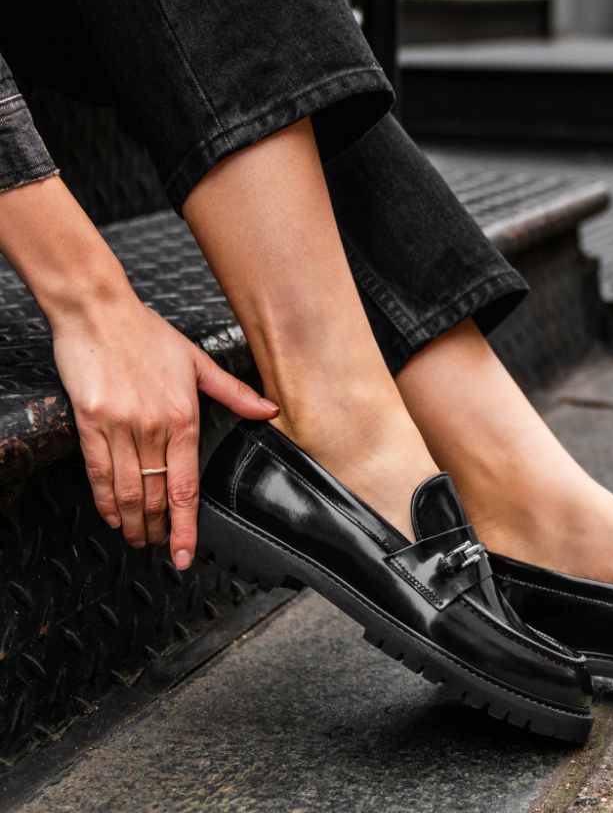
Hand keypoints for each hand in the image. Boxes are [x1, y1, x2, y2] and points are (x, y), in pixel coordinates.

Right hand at [51, 290, 278, 568]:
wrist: (99, 312)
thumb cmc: (150, 334)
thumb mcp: (199, 361)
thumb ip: (234, 394)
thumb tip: (270, 411)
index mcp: (183, 417)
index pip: (186, 485)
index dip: (186, 525)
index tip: (186, 553)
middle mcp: (152, 427)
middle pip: (154, 494)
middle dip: (159, 529)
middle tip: (162, 549)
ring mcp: (119, 427)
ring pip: (126, 490)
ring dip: (133, 522)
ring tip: (139, 539)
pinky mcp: (89, 423)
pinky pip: (98, 472)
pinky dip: (105, 500)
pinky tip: (113, 516)